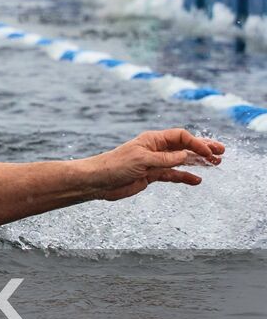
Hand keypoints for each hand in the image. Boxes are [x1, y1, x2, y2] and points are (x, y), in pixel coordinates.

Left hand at [81, 129, 222, 201]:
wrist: (98, 181)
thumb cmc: (115, 165)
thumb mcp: (142, 161)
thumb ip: (164, 159)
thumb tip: (185, 155)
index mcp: (152, 140)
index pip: (180, 137)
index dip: (196, 143)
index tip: (208, 152)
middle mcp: (155, 149)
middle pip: (184, 146)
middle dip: (202, 149)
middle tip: (221, 152)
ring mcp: (155, 162)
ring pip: (181, 161)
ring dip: (198, 162)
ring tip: (216, 164)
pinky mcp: (152, 175)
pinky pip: (173, 174)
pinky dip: (185, 177)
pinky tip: (197, 180)